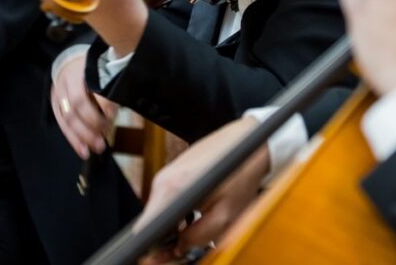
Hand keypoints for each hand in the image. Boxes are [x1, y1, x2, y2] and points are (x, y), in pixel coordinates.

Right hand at [51, 51, 117, 158]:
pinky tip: (83, 150)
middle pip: (76, 105)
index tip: (113, 115)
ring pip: (67, 118)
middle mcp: (66, 81)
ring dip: (82, 136)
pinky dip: (73, 139)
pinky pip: (62, 125)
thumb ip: (110, 85)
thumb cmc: (93, 68)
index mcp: (81, 69)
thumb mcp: (104, 68)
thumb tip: (117, 108)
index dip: (101, 104)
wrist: (71, 62)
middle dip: (91, 124)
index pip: (89, 88)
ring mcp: (58, 94)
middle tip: (105, 137)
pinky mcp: (54, 105)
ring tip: (96, 148)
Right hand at [135, 117, 269, 258]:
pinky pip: (167, 198)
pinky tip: (193, 216)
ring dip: (172, 226)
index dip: (152, 248)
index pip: (145, 227)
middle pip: (151, 220)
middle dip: (164, 240)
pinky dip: (176, 212)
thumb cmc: (241, 174)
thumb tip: (179, 248)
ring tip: (190, 233)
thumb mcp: (225, 215)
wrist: (250, 142)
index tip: (162, 257)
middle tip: (181, 250)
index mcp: (173, 189)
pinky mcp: (174, 170)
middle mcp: (164, 179)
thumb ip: (199, 236)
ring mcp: (167, 172)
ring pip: (160, 210)